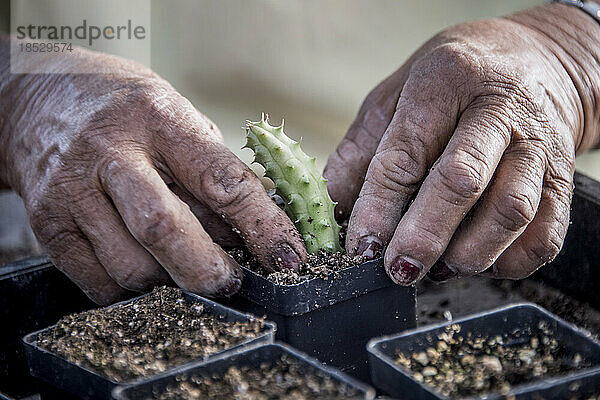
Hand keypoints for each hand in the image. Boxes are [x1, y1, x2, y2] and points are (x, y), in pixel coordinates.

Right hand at [0, 43, 305, 303]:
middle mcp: (110, 151)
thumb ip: (210, 173)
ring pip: (131, 266)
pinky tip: (143, 264)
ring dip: (169, 280)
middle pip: (164, 228)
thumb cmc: (125, 109)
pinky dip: (133, 288)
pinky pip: (99, 282)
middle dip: (208, 269)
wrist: (39, 97)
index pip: (220, 180)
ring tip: (179, 261)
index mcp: (157, 117)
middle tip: (231, 281)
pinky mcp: (46, 223)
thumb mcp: (176, 117)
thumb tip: (248, 233)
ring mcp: (71, 190)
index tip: (289, 257)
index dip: (262, 225)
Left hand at [325, 4, 599, 284]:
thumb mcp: (394, 97)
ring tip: (436, 267)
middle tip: (398, 269)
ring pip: (511, 212)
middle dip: (424, 236)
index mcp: (446, 79)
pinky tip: (478, 260)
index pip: (406, 153)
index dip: (379, 208)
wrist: (536, 62)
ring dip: (468, 253)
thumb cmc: (452, 83)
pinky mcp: (564, 178)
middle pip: (462, 181)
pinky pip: (544, 235)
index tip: (362, 247)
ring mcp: (539, 144)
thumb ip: (361, 152)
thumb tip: (333, 209)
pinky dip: (507, 262)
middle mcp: (500, 108)